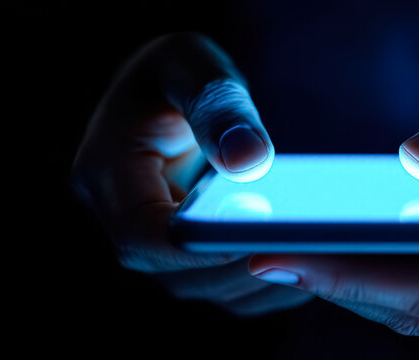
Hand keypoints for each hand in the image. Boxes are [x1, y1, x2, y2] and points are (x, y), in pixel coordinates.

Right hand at [72, 33, 312, 315]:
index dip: (197, 248)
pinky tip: (308, 258)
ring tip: (312, 253)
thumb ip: (218, 107)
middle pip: (171, 272)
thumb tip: (248, 161)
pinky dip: (259, 277)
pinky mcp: (178, 249)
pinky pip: (214, 280)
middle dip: (234, 266)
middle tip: (301, 248)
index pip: (141, 233)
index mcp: (106, 169)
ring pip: (195, 285)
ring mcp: (148, 236)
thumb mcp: (194, 65)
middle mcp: (119, 214)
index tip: (257, 238)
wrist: (172, 87)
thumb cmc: (180, 69)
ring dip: (251, 277)